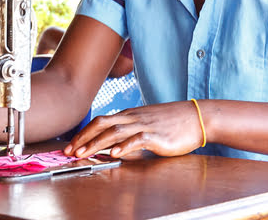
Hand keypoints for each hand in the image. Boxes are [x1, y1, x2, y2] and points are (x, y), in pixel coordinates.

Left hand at [63, 101, 204, 158]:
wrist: (197, 117)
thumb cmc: (174, 121)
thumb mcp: (147, 123)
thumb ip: (130, 130)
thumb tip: (114, 143)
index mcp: (130, 114)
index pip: (101, 121)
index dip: (84, 133)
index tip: (71, 145)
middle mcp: (134, 117)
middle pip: (103, 124)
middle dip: (84, 138)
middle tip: (69, 151)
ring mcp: (145, 125)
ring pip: (115, 131)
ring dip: (97, 143)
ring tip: (84, 153)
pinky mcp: (157, 135)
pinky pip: (137, 139)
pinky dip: (124, 145)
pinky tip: (114, 153)